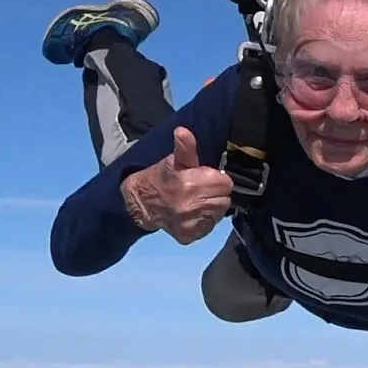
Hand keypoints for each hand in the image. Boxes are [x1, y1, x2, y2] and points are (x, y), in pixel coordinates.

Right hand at [120, 127, 233, 243]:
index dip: (218, 179)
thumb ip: (185, 146)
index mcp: (190, 184)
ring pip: (219, 213)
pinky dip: (205, 220)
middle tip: (202, 189)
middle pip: (225, 199)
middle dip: (217, 192)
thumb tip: (182, 131)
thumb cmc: (162, 178)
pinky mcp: (188, 236)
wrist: (141, 203)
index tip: (208, 177)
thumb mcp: (174, 160)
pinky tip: (195, 213)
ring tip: (198, 200)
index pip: (226, 184)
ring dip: (213, 207)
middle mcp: (191, 206)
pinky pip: (209, 227)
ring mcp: (189, 224)